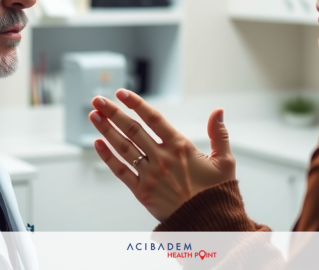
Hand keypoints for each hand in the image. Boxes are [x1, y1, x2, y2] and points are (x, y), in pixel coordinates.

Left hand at [88, 89, 235, 221]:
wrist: (208, 224)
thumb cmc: (217, 194)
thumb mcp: (224, 162)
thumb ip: (219, 134)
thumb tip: (218, 112)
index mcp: (180, 147)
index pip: (153, 119)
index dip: (136, 104)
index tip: (122, 93)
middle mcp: (162, 158)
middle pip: (132, 130)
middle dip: (113, 112)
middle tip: (98, 100)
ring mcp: (150, 175)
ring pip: (123, 147)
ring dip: (106, 130)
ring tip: (94, 116)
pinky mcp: (143, 192)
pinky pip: (120, 171)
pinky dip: (107, 157)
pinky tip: (98, 144)